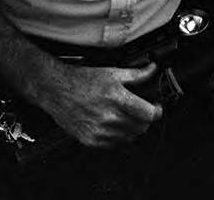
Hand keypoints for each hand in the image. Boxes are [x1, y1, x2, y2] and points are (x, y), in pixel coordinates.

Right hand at [37, 61, 162, 147]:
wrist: (56, 90)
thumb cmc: (82, 80)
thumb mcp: (112, 72)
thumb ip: (136, 74)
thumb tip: (152, 69)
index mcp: (117, 98)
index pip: (149, 114)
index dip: (157, 110)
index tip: (156, 107)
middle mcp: (109, 117)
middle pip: (142, 127)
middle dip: (144, 118)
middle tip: (140, 110)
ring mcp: (100, 131)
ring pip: (130, 137)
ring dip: (131, 128)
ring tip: (124, 116)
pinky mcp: (91, 140)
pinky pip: (114, 144)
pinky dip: (118, 136)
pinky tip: (112, 124)